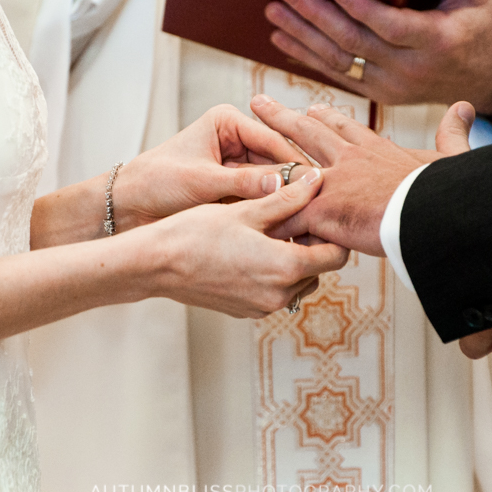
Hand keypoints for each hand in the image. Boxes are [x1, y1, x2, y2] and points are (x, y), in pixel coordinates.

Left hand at [113, 104, 308, 231]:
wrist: (129, 207)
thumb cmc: (156, 182)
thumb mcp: (201, 181)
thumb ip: (243, 182)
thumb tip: (284, 183)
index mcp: (228, 122)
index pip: (272, 139)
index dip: (294, 163)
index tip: (317, 183)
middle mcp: (238, 139)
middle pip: (278, 160)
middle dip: (295, 183)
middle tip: (321, 204)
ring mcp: (239, 165)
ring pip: (273, 182)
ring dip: (287, 199)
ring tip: (312, 219)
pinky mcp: (237, 188)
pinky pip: (262, 197)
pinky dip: (273, 210)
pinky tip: (292, 226)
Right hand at [150, 167, 349, 317]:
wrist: (155, 265)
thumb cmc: (195, 234)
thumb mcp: (246, 210)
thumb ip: (288, 198)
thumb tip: (317, 180)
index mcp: (285, 269)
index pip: (337, 256)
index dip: (334, 233)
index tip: (321, 214)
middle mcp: (279, 296)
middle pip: (320, 270)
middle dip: (313, 245)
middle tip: (296, 217)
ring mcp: (262, 307)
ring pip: (298, 283)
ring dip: (294, 259)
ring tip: (273, 231)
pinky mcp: (245, 311)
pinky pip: (274, 292)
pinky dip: (274, 272)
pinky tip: (253, 248)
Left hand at [251, 95, 474, 255]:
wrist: (439, 211)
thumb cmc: (449, 190)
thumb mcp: (453, 156)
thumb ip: (453, 133)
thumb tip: (466, 107)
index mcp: (376, 150)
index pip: (344, 129)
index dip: (327, 118)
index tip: (311, 107)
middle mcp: (349, 161)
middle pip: (306, 133)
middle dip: (280, 117)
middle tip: (259, 102)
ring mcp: (333, 184)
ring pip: (288, 164)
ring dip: (263, 155)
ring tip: (241, 146)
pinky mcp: (323, 210)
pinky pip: (288, 211)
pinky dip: (270, 213)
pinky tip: (247, 213)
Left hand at [264, 0, 491, 116]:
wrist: (484, 81)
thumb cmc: (480, 32)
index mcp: (437, 42)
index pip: (393, 27)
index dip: (364, 10)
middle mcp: (410, 69)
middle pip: (355, 43)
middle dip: (316, 16)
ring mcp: (390, 86)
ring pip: (338, 61)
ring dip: (302, 36)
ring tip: (274, 13)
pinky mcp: (377, 95)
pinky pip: (336, 75)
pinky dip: (307, 57)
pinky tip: (283, 39)